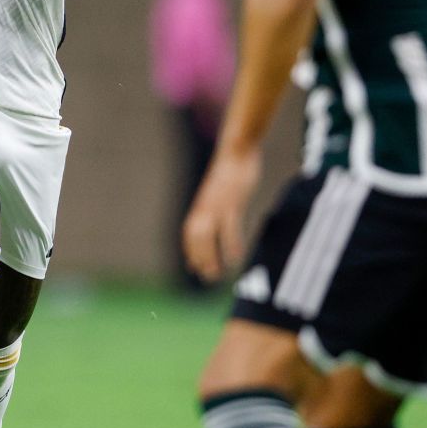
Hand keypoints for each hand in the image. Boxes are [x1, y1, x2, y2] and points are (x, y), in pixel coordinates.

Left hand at [182, 147, 260, 283]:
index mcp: (201, 205)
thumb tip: (213, 219)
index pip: (189, 234)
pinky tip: (235, 258)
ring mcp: (217, 205)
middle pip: (195, 239)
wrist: (237, 149)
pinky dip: (230, 244)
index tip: (193, 268)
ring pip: (208, 237)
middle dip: (199, 259)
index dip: (190, 251)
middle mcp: (204, 207)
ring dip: (210, 257)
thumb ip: (215, 205)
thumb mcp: (220, 191)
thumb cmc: (230, 171)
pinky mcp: (232, 202)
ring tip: (217, 275)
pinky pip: (229, 228)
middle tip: (206, 278)